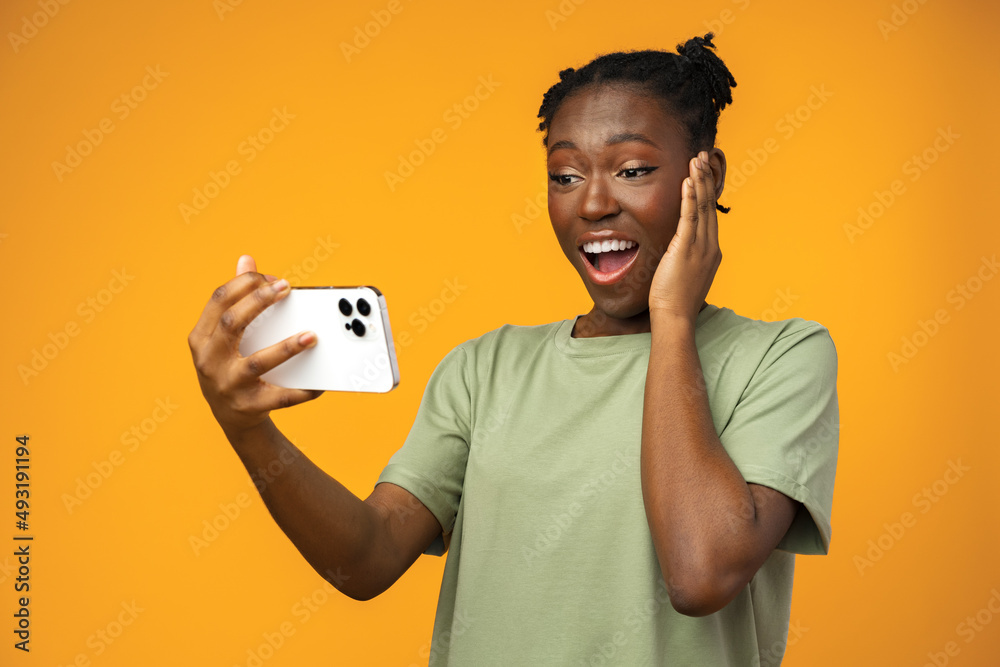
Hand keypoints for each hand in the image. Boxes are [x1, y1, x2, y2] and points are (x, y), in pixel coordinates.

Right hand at [188, 255, 323, 437]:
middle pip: (232, 324)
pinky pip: (280, 396)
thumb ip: (237, 299)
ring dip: (287, 348)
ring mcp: (228, 386)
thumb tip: (246, 259)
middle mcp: (210, 361)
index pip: (218, 301)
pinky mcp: (250, 407)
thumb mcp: (224, 336)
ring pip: (258, 362)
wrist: (231, 417)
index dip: (244, 284)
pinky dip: (302, 389)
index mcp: (201, 338)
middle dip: (259, 302)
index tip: (270, 277)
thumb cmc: (230, 365)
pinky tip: (319, 381)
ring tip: (311, 336)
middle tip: (286, 289)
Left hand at [648, 150, 722, 322]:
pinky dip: (690, 197)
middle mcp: (711, 246)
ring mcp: (701, 248)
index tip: (703, 173)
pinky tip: (688, 181)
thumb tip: (678, 248)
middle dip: (706, 179)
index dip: (707, 192)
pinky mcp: (687, 249)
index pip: (710, 215)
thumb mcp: (686, 274)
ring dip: (699, 181)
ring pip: (702, 207)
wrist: (674, 316)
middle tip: (702, 157)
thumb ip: (686, 257)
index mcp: (712, 252)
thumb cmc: (675, 300)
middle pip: (710, 205)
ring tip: (696, 160)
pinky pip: (690, 217)